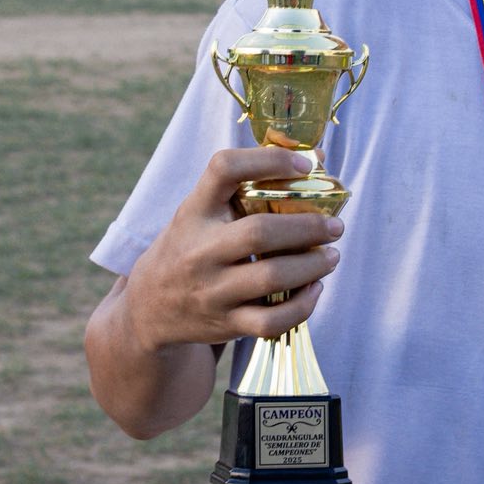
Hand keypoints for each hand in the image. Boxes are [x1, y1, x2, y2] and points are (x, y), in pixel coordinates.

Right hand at [121, 146, 342, 354]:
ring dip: (312, 266)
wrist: (148, 306)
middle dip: (308, 228)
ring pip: (271, 277)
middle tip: (335, 226)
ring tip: (331, 256)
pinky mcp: (224, 323)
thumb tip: (317, 159)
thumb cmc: (191, 245)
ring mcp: (211, 290)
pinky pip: (271, 321)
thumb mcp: (202, 210)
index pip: (224, 169)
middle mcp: (199, 249)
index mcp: (195, 211)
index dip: (269, 160)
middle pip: (260, 233)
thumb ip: (249, 185)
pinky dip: (302, 306)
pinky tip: (314, 289)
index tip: (304, 165)